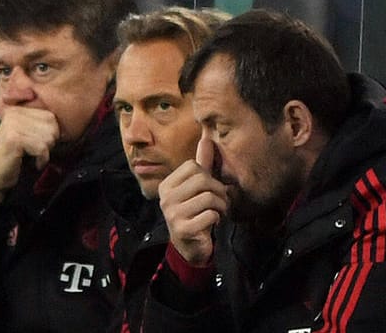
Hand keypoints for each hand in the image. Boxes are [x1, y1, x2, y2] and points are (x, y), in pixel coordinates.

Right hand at [0, 106, 59, 202]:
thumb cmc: (14, 158)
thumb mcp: (27, 134)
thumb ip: (40, 124)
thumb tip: (64, 121)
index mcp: (18, 110)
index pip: (50, 116)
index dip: (51, 134)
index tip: (38, 144)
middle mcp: (14, 113)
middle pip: (52, 125)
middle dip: (49, 143)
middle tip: (35, 152)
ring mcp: (12, 125)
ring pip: (48, 137)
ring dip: (44, 152)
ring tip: (32, 157)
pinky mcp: (13, 139)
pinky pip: (41, 148)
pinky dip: (41, 159)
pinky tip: (32, 163)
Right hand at [159, 135, 227, 266]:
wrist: (190, 246)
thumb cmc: (195, 212)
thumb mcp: (198, 188)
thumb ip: (203, 164)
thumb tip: (207, 138)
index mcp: (167, 185)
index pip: (193, 166)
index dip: (208, 176)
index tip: (210, 189)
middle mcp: (165, 198)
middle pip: (202, 180)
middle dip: (218, 191)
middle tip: (220, 202)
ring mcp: (172, 214)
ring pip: (209, 197)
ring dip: (221, 206)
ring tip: (217, 212)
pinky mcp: (182, 229)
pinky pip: (210, 214)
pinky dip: (217, 218)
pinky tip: (211, 224)